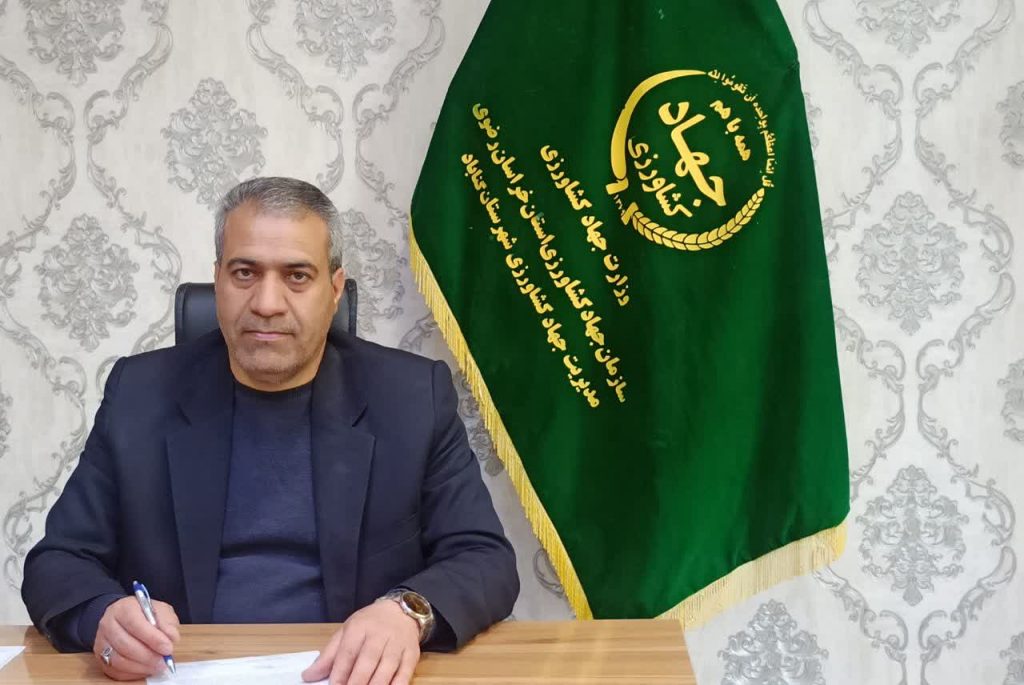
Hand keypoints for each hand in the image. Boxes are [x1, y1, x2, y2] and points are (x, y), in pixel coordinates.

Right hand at [93, 596, 179, 680]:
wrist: (124, 619)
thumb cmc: (145, 615)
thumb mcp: (160, 610)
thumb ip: (167, 622)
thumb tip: (170, 638)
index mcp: (123, 608)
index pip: (135, 623)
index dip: (152, 638)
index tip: (167, 647)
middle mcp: (108, 625)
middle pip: (125, 644)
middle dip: (148, 656)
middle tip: (164, 661)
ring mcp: (101, 642)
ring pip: (118, 660)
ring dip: (141, 666)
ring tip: (157, 666)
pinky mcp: (100, 658)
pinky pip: (115, 671)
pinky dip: (133, 673)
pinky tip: (146, 669)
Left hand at [302, 599, 419, 684]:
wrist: (402, 611)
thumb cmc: (369, 624)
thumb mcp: (346, 632)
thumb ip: (329, 655)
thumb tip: (308, 676)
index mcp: (359, 628)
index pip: (348, 652)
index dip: (340, 673)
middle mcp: (380, 635)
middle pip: (367, 661)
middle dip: (356, 683)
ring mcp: (397, 645)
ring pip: (386, 669)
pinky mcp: (412, 654)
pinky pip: (405, 674)